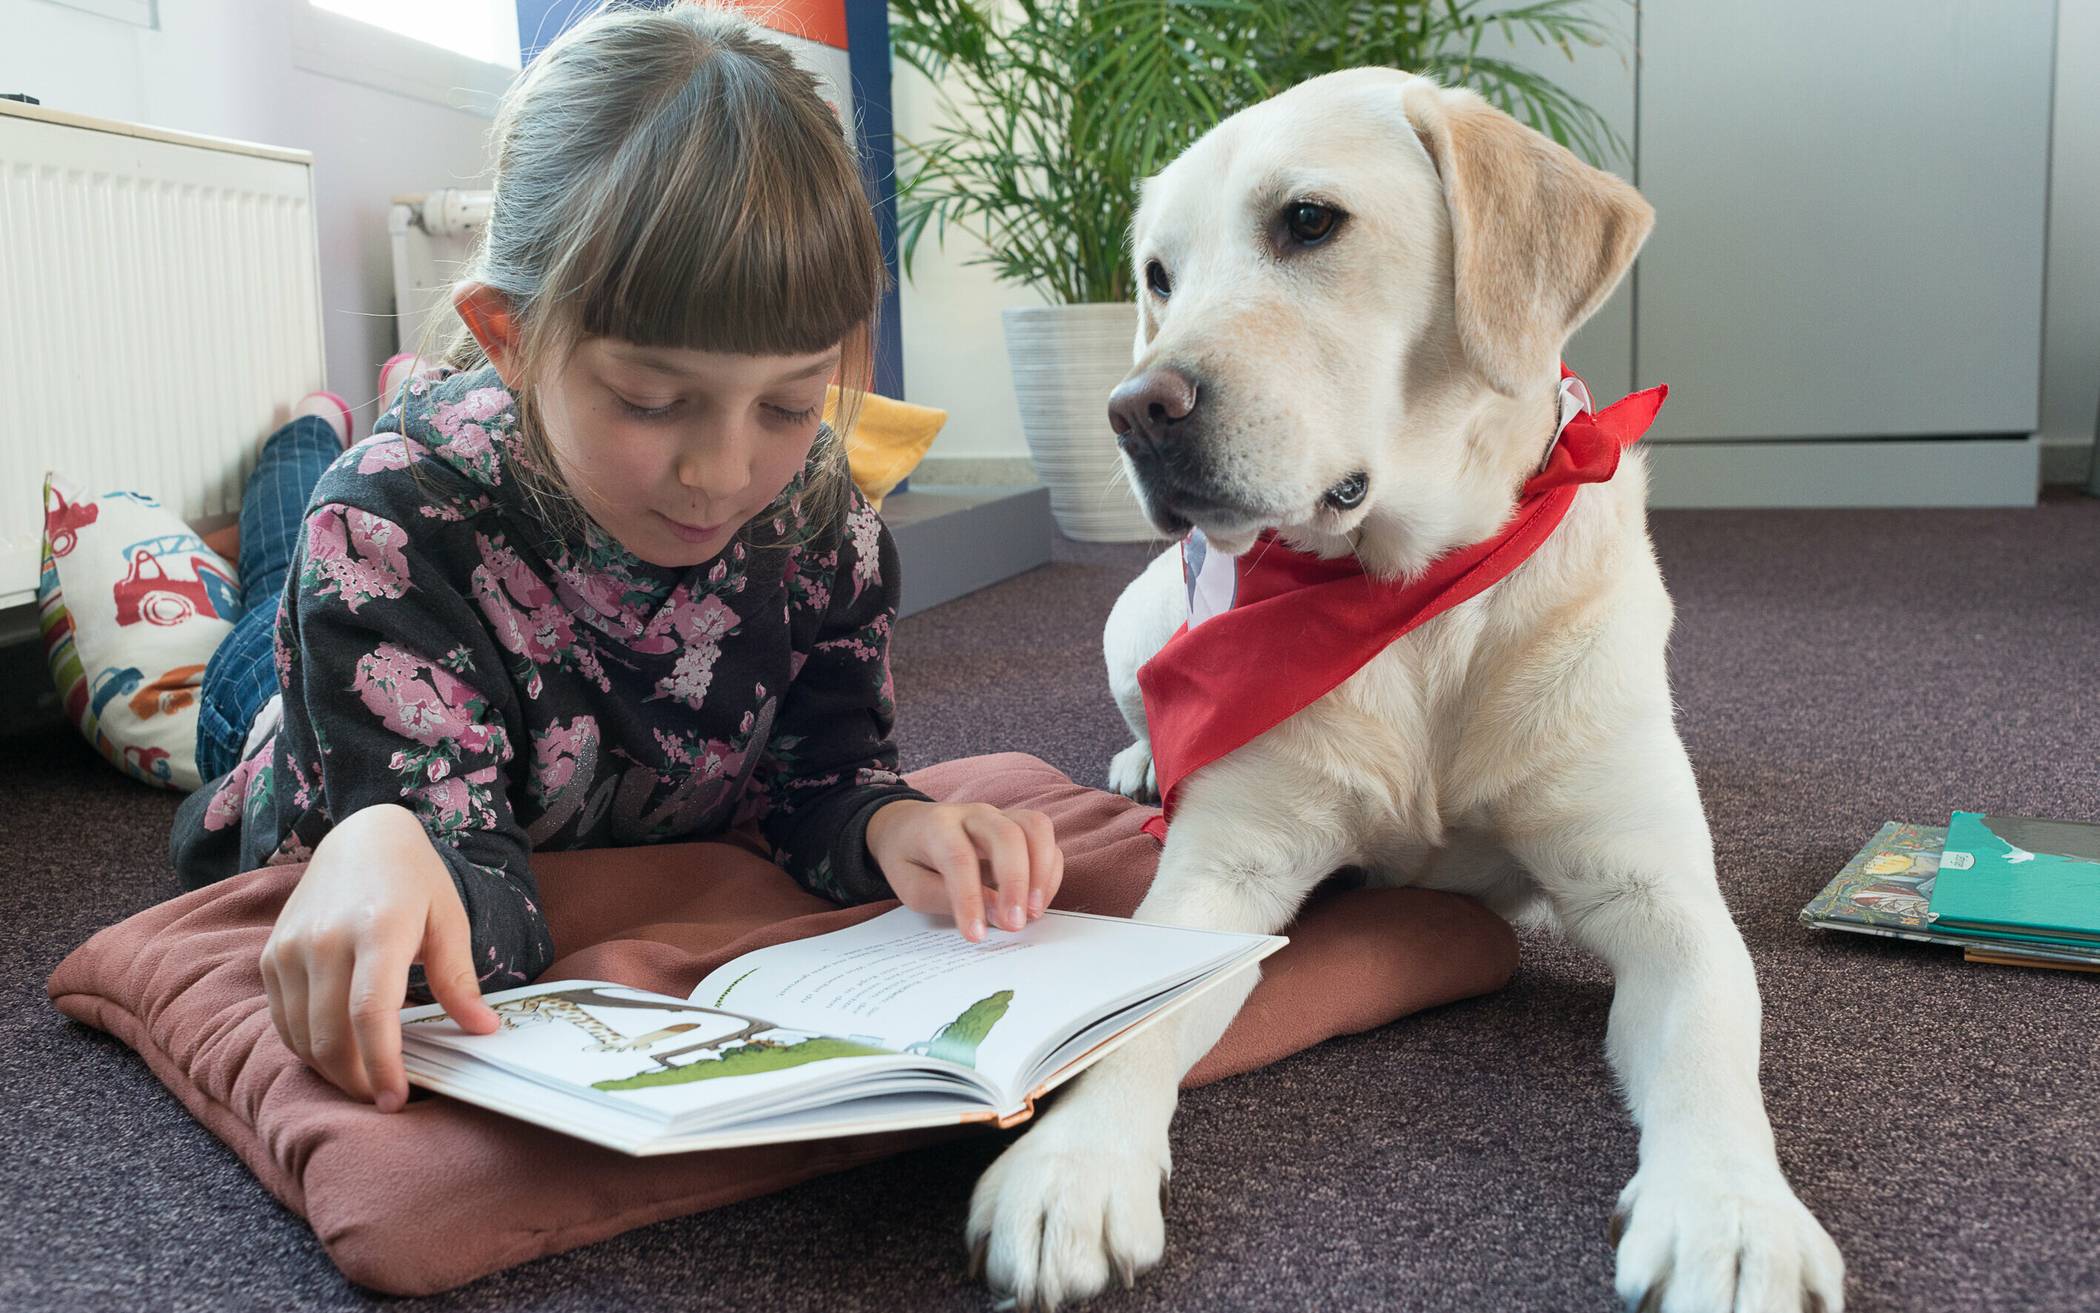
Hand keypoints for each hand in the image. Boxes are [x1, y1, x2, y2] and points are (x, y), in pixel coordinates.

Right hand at [258, 803, 499, 1110]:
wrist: (360, 838)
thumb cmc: (413, 880)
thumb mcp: (450, 921)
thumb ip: (460, 980)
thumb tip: (484, 1030)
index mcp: (378, 929)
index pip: (370, 1012)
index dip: (382, 1064)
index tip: (398, 1099)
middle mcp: (325, 939)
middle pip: (330, 1035)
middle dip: (357, 1080)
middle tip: (386, 1098)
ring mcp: (290, 948)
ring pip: (301, 1035)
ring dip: (332, 1070)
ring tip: (366, 1078)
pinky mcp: (271, 956)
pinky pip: (282, 1020)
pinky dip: (308, 1046)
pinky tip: (339, 1051)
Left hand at [865, 800, 1064, 941]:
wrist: (907, 826)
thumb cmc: (910, 859)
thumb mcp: (911, 886)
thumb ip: (948, 898)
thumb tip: (996, 914)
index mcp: (937, 826)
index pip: (959, 858)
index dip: (970, 898)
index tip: (976, 935)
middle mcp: (973, 814)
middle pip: (1006, 835)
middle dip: (1016, 883)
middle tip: (1015, 924)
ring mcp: (999, 816)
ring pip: (1036, 827)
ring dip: (1042, 872)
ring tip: (1034, 913)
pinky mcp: (1018, 825)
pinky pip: (1046, 839)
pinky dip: (1049, 872)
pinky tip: (1036, 902)